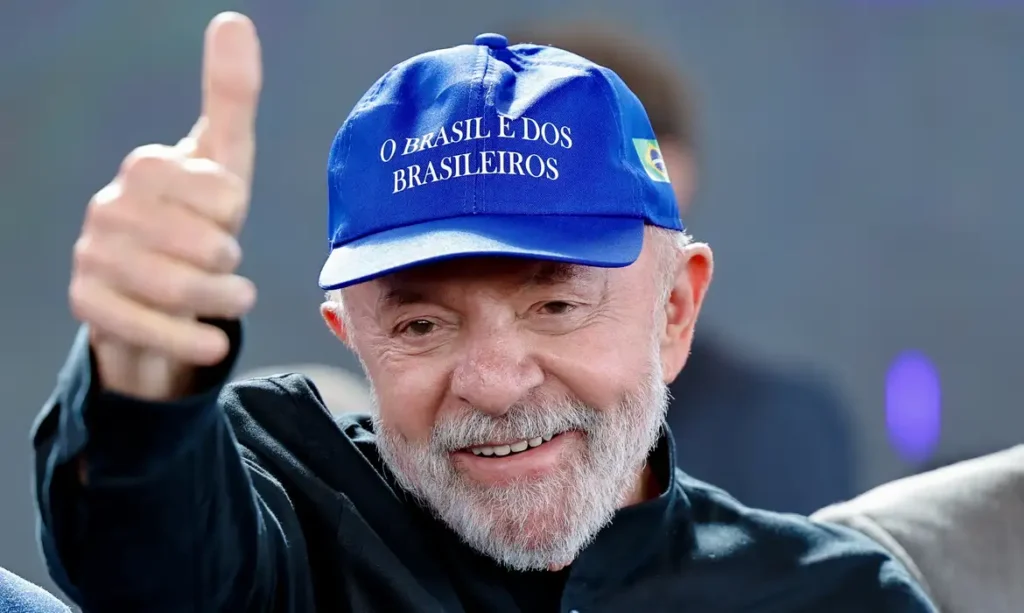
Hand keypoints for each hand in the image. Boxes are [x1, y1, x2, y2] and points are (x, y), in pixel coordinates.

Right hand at [68, 12, 261, 399]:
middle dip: (232, 263)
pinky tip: (212, 341)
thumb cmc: (198, 218)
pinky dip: (193, 341)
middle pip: (208, 247)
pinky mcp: (88, 307)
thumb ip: (231, 96)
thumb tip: (234, 20)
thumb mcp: (223, 161)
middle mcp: (108, 208)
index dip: (236, 211)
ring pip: (184, 290)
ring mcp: (93, 258)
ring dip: (226, 303)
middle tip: (225, 263)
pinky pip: (150, 330)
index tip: (225, 214)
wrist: (157, 291)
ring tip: (233, 299)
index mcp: (145, 168)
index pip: (223, 193)